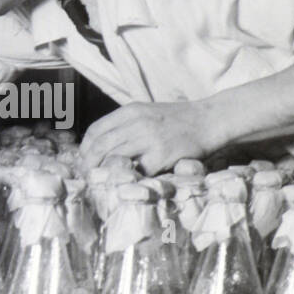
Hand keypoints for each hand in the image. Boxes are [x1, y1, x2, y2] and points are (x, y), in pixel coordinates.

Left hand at [80, 100, 220, 173]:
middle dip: (89, 164)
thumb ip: (126, 126)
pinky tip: (126, 183)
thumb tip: (101, 146)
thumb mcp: (147, 114)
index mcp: (130, 111)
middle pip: (100, 146)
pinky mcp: (161, 155)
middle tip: (88, 177)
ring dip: (104, 173)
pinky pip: (136, 171)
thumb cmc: (177, 120)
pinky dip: (128, 178)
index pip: (96, 130)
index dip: (85, 148)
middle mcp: (137, 123)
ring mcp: (149, 139)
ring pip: (113, 158)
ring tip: (102, 182)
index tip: (84, 161)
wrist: (208, 120)